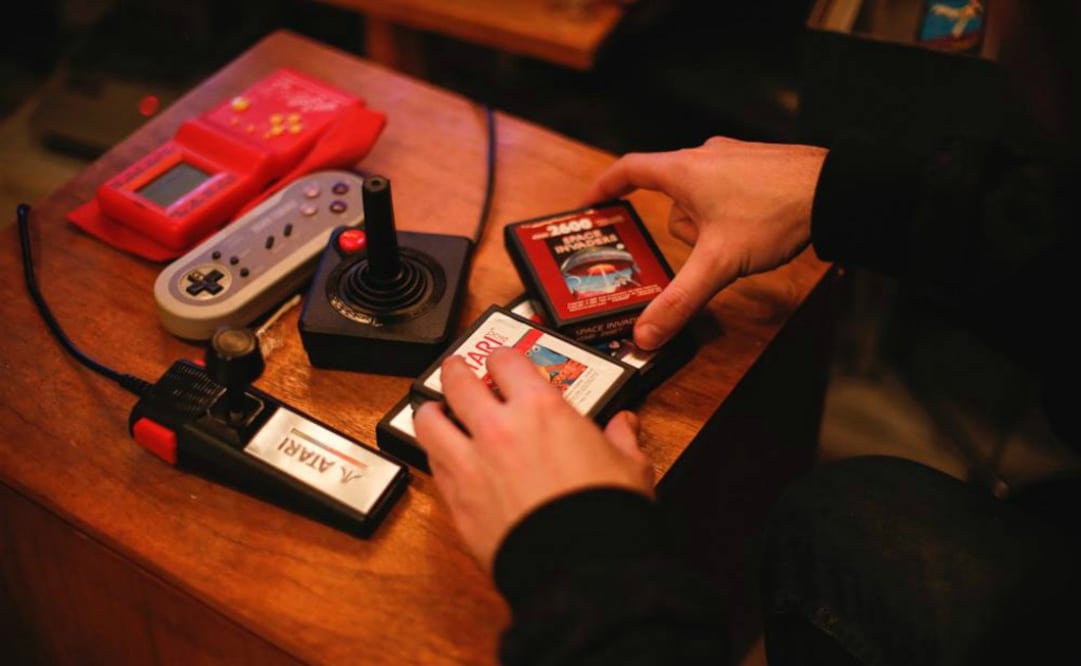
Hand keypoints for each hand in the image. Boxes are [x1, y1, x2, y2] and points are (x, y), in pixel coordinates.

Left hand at [413, 348, 653, 571]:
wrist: (578, 567)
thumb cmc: (603, 515)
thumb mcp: (628, 467)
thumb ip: (621, 439)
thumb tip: (624, 426)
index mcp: (541, 409)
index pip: (506, 361)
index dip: (503, 359)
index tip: (504, 363)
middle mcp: (498, 428)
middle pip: (458, 381)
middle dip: (456, 372)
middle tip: (458, 371)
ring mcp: (470, 463)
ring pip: (429, 421)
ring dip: (432, 411)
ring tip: (435, 411)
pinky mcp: (456, 500)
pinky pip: (432, 464)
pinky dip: (435, 455)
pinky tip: (443, 457)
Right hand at [582, 136, 826, 349]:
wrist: (837, 190)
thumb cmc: (775, 213)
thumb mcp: (719, 263)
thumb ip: (679, 300)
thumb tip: (646, 333)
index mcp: (683, 169)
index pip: (628, 170)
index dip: (604, 187)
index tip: (590, 203)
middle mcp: (704, 155)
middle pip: (671, 195)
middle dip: (683, 231)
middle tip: (702, 255)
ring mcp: (734, 156)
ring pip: (702, 196)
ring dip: (712, 225)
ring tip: (741, 244)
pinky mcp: (759, 164)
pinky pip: (729, 190)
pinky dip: (733, 213)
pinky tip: (757, 230)